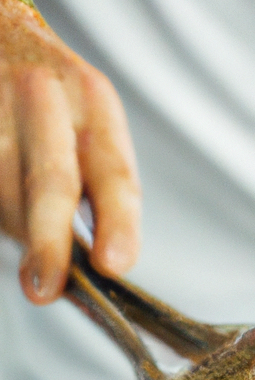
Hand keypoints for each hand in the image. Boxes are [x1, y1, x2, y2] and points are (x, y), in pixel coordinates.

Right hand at [0, 0, 139, 302]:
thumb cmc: (51, 91)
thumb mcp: (87, 116)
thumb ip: (93, 180)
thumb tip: (93, 261)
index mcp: (93, 99)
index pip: (114, 169)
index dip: (118, 221)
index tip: (115, 265)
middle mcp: (45, 95)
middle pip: (51, 181)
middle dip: (50, 242)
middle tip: (48, 288)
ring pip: (2, 184)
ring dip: (16, 228)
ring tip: (34, 261)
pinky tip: (5, 211)